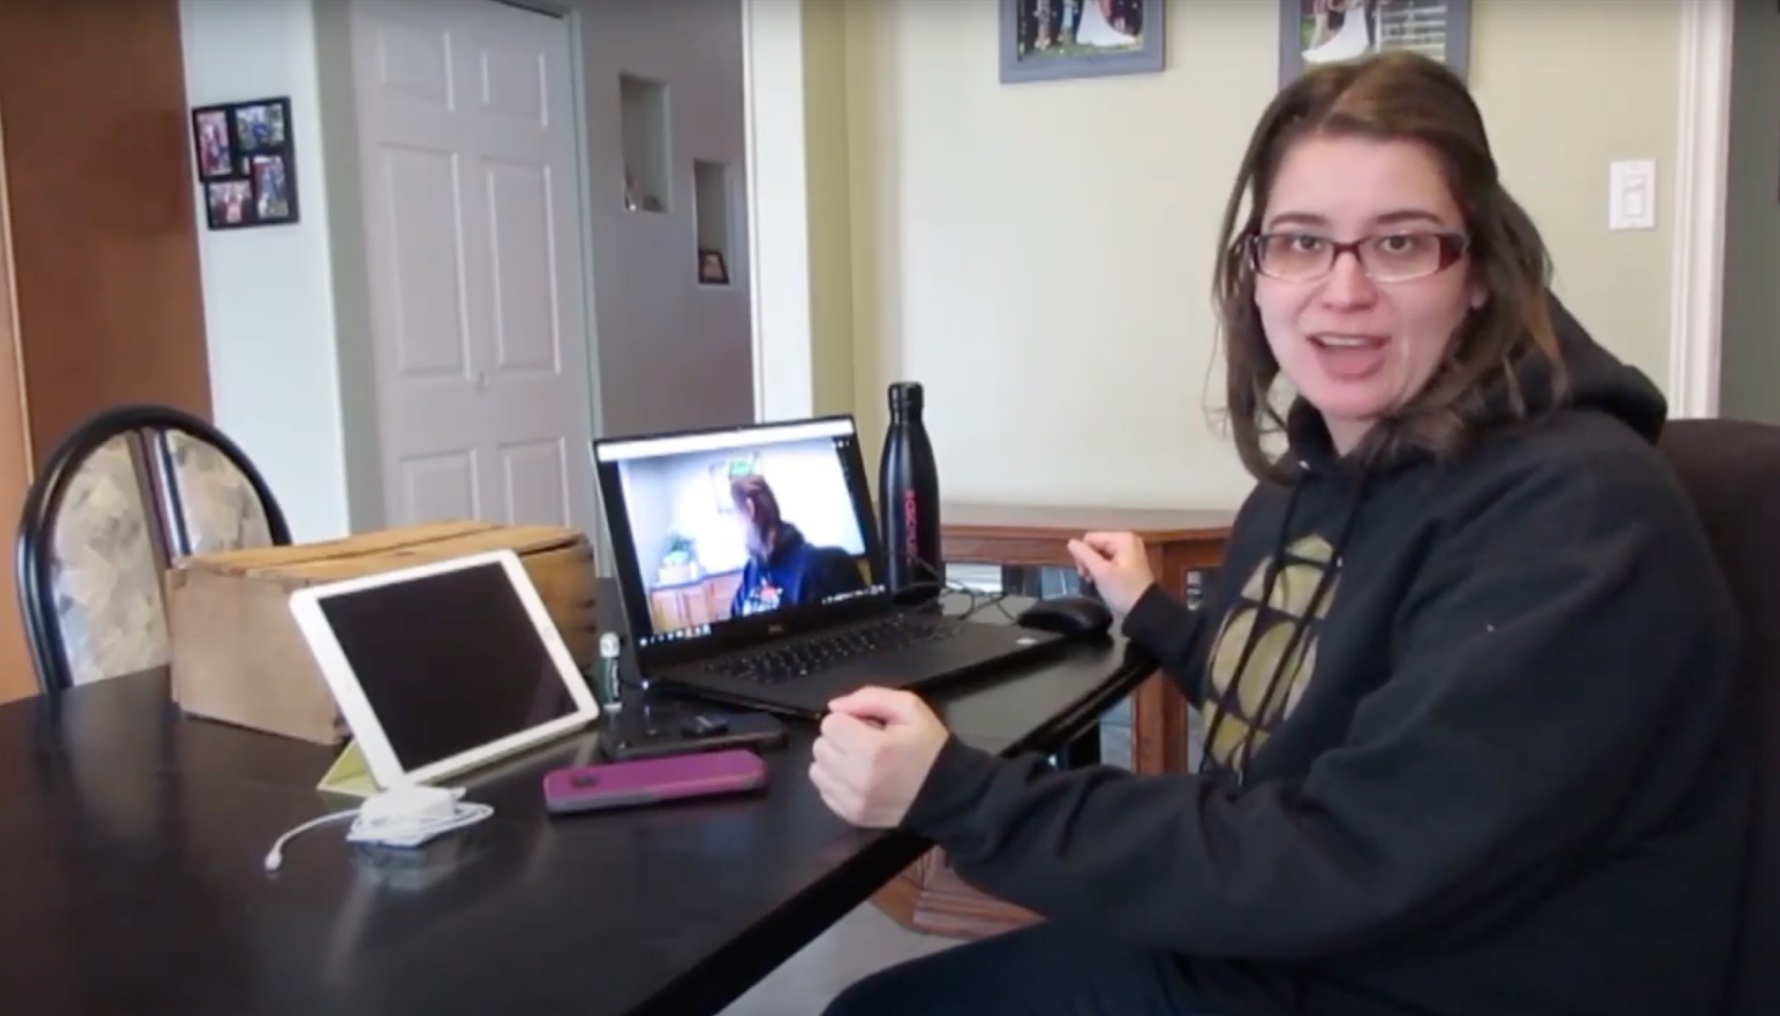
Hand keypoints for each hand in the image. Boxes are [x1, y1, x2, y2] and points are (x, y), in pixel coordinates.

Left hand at [809, 687, 949, 828]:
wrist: (947, 793)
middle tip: (864, 743)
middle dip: (839, 739)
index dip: (848, 720)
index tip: (867, 726)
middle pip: (820, 746)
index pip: (830, 724)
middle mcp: (858, 778)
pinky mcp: (852, 816)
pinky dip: (836, 782)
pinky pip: (824, 791)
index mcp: (873, 749)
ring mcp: (853, 801)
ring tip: (859, 761)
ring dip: (833, 761)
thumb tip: (834, 706)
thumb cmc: (928, 746)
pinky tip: (857, 778)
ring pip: (816, 770)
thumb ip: (870, 698)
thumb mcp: (910, 708)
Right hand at [1065, 531, 1156, 615]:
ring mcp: (1130, 552)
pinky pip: (1109, 561)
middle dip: (1088, 562)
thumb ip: (1084, 555)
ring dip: (1094, 568)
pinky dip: (1103, 571)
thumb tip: (1071, 542)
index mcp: (1122, 538)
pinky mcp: (1129, 564)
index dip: (1082, 555)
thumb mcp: (1101, 572)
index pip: (1090, 539)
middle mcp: (1127, 541)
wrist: (1145, 610)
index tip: (1083, 574)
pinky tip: (1102, 582)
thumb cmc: (1123, 590)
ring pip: (1100, 554)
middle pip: (1095, 545)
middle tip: (1087, 579)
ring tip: (1094, 582)